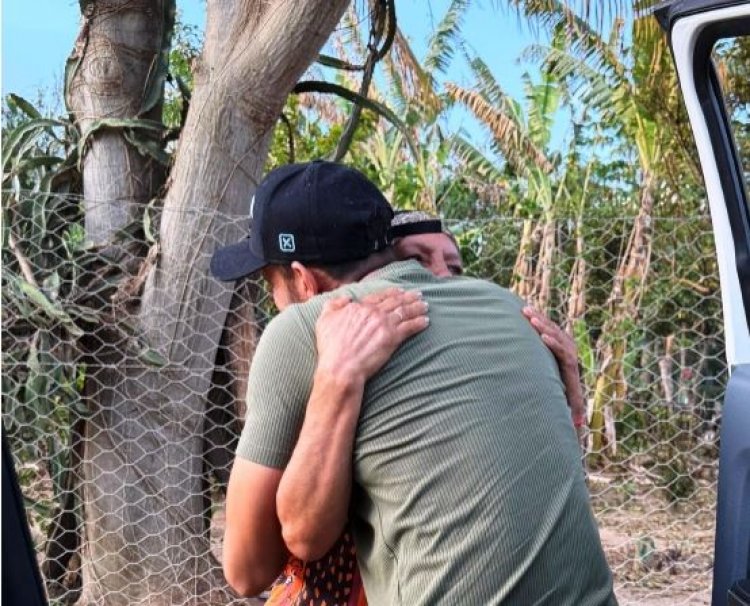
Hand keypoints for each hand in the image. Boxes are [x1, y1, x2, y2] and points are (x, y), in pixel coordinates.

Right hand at [315, 288, 428, 384]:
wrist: (341, 366)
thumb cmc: (330, 347)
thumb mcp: (324, 320)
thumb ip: (333, 305)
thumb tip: (345, 298)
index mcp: (359, 307)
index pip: (379, 296)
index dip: (391, 293)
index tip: (400, 291)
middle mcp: (373, 312)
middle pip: (395, 301)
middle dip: (409, 297)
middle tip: (419, 295)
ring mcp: (384, 324)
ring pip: (405, 312)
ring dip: (417, 307)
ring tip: (425, 305)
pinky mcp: (393, 338)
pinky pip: (410, 327)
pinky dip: (419, 323)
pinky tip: (426, 321)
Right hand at [522, 306, 586, 427]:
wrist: (569, 381)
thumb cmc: (564, 394)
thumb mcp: (570, 401)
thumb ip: (575, 408)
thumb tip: (579, 424)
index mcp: (571, 366)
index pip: (564, 353)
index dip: (554, 345)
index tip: (542, 339)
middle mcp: (570, 351)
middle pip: (557, 336)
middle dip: (543, 327)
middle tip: (530, 319)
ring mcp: (564, 341)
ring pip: (552, 327)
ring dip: (538, 319)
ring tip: (524, 311)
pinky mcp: (557, 335)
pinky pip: (547, 324)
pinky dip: (537, 317)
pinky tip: (524, 310)